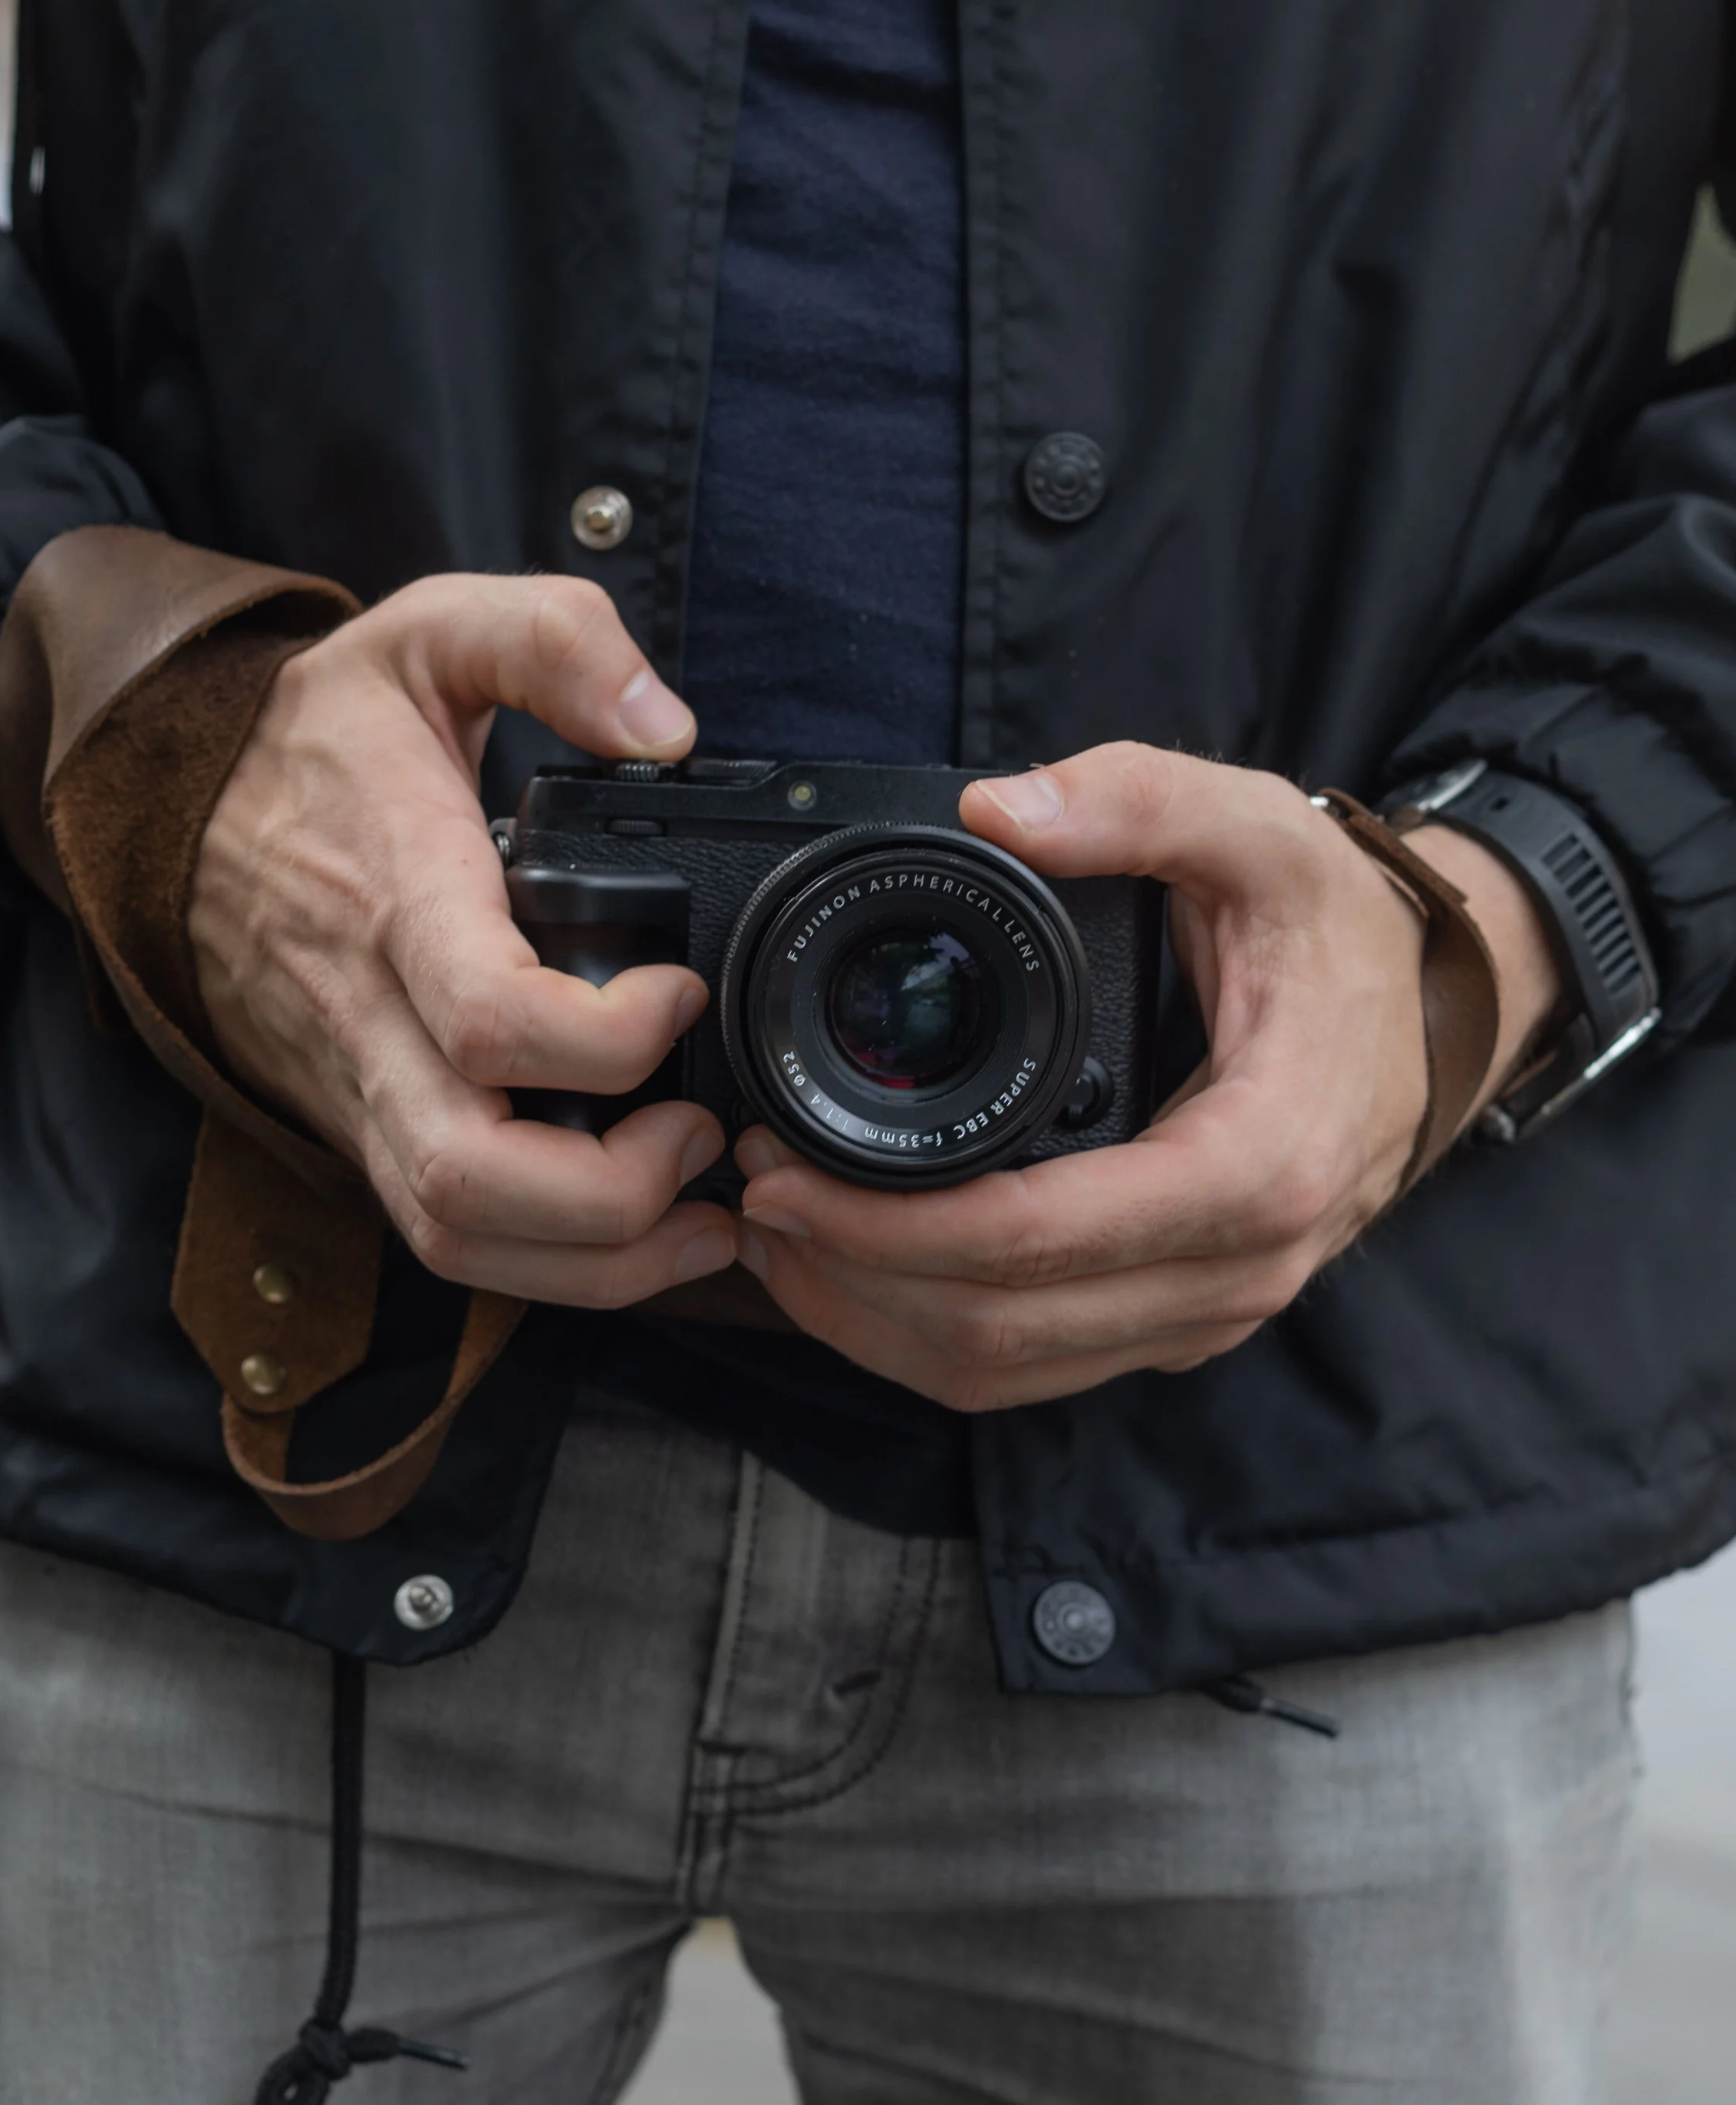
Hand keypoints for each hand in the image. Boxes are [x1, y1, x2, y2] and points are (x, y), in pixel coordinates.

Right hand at [188, 575, 737, 1304]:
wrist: (174, 805)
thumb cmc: (321, 733)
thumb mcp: (431, 629)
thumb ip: (555, 640)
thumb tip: (667, 724)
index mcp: (397, 898)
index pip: (486, 1017)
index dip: (607, 1038)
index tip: (681, 995)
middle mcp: (367, 1020)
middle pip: (467, 1174)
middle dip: (609, 1195)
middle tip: (704, 1133)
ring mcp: (358, 1088)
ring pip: (453, 1234)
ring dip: (592, 1260)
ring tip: (699, 1210)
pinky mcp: (363, 1125)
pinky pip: (444, 1234)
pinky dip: (548, 1263)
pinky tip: (638, 1230)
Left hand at [733, 744, 1561, 1410]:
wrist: (1421, 1004)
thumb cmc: (1340, 929)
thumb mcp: (1261, 830)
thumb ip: (1140, 800)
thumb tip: (1000, 808)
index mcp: (1257, 1165)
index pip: (1042, 1242)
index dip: (893, 1228)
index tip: (786, 1174)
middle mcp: (1237, 1267)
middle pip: (1006, 1331)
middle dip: (854, 1276)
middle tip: (752, 1193)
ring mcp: (1208, 1307)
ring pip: (1009, 1372)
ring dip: (872, 1322)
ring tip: (772, 1238)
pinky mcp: (1176, 1315)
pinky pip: (1035, 1366)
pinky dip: (924, 1334)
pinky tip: (850, 1271)